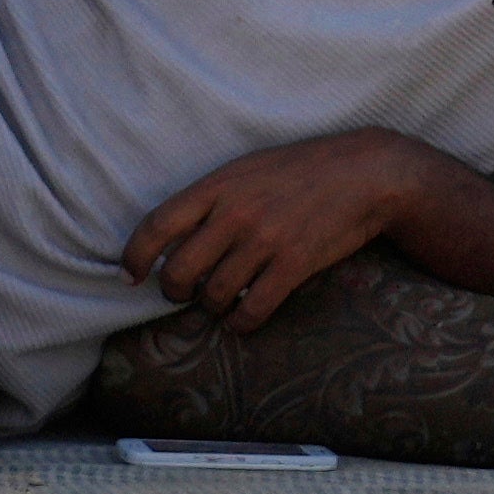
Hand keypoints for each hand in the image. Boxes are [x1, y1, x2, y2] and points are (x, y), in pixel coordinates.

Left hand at [121, 132, 446, 333]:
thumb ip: (209, 200)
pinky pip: (251, 311)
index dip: (135, 257)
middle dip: (172, 290)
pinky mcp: (294, 266)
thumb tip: (172, 238)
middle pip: (179, 271)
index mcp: (217, 186)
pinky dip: (239, 323)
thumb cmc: (297, 171)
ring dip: (210, 306)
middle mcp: (234, 215)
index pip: (157, 226)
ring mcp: (265, 241)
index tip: (131, 275)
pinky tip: (241, 319)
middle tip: (180, 292)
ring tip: (218, 299)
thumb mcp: (245, 170)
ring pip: (214, 295)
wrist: (362, 174)